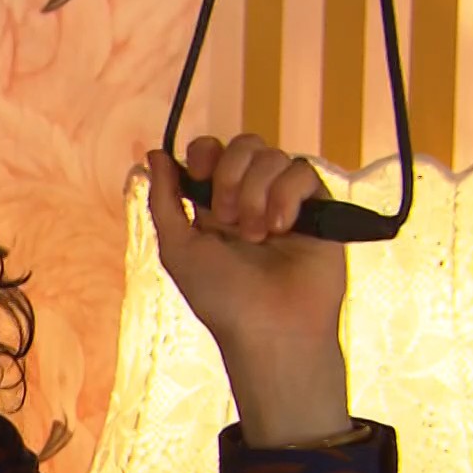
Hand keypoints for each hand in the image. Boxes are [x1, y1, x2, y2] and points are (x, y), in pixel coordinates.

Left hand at [144, 134, 352, 445]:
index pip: (210, 150)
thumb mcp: (177, 249)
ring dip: (257, 193)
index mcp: (213, 203)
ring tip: (257, 236)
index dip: (205, 154)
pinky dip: (286, 196)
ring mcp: (284, 200)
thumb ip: (164, 200)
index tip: (202, 178)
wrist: (271, 328)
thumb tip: (155, 153)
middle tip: (227, 219)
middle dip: (230, 175)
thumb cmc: (220, 297)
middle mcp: (249, 196)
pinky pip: (303, 171)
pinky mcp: (317, 207)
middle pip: (244, 144)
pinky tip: (283, 229)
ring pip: (274, 156)